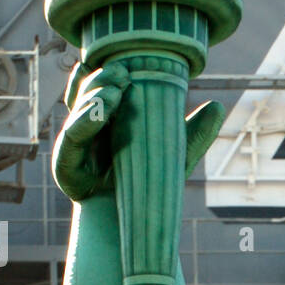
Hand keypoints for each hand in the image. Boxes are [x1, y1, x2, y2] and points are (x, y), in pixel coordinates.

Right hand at [52, 60, 225, 201]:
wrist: (136, 224)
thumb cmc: (151, 185)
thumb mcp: (175, 156)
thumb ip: (193, 133)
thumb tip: (219, 106)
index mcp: (106, 118)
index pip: (99, 85)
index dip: (105, 70)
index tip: (125, 60)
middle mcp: (85, 128)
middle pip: (85, 92)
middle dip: (103, 78)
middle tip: (124, 73)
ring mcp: (73, 146)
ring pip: (77, 108)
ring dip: (96, 94)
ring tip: (118, 88)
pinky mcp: (65, 166)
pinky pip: (72, 137)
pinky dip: (86, 120)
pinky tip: (103, 109)